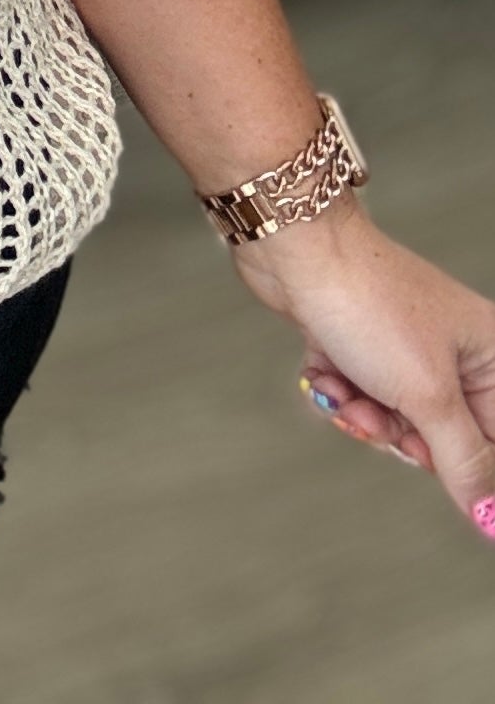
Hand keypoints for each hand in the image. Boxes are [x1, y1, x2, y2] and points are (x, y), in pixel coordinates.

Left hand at [232, 201, 494, 536]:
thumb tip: (493, 521)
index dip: (472, 472)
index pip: (494, 437)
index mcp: (488, 353)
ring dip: (364, 416)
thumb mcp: (427, 395)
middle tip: (383, 419)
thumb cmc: (370, 305)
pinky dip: (339, 393)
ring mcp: (404, 347)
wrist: (296, 250)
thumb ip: (464, 462)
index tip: (428, 460)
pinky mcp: (361, 345)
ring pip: (395, 421)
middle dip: (403, 437)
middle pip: (443, 438)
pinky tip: (323, 371)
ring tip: (345, 391)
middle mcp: (453, 351)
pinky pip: (359, 397)